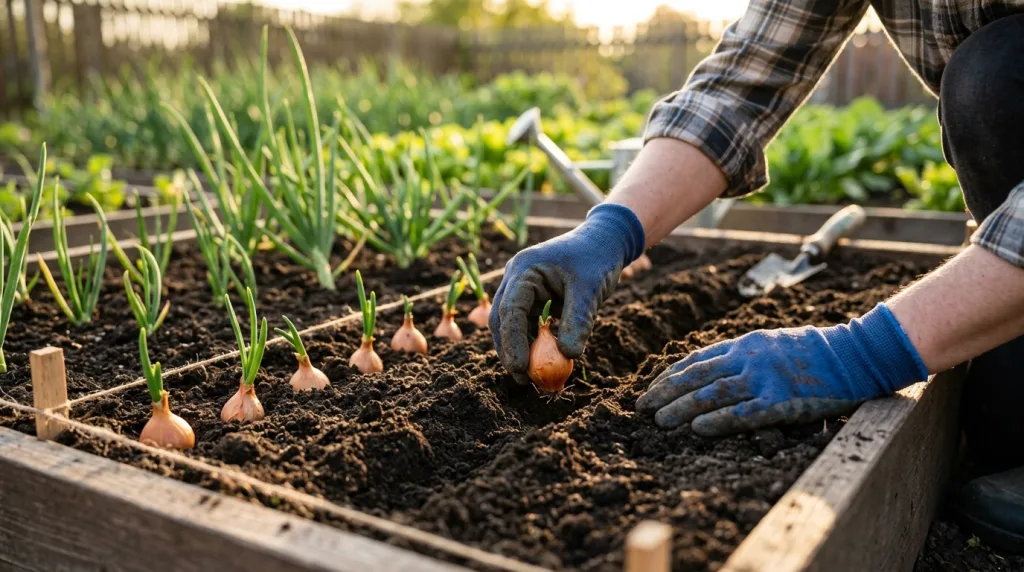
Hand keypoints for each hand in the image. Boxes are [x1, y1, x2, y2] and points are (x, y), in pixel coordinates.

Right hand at [490, 204, 645, 384]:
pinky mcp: (532, 297)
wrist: (605, 241)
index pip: (510, 310)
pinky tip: (542, 360)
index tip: (520, 369)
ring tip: (533, 376)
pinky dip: (532, 342)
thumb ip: (578, 321)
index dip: (512, 342)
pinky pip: (526, 323)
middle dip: (509, 350)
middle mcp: (516, 277)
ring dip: (519, 349)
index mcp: (525, 269)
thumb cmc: (597, 259)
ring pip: (511, 324)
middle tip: (523, 379)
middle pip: (502, 319)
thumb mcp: (590, 290)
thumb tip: (568, 356)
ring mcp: (522, 287)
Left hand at [636, 303, 927, 435]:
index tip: (652, 388)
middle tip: (642, 407)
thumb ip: (745, 357)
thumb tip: (715, 372)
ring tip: (659, 421)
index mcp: (745, 344)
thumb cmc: (814, 352)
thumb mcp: (773, 344)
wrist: (854, 354)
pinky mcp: (781, 401)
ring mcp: (764, 379)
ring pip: (711, 394)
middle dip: (665, 392)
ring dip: (681, 407)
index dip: (671, 376)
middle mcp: (748, 358)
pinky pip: (742, 412)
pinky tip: (696, 428)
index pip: (697, 360)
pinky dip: (716, 420)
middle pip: (696, 376)